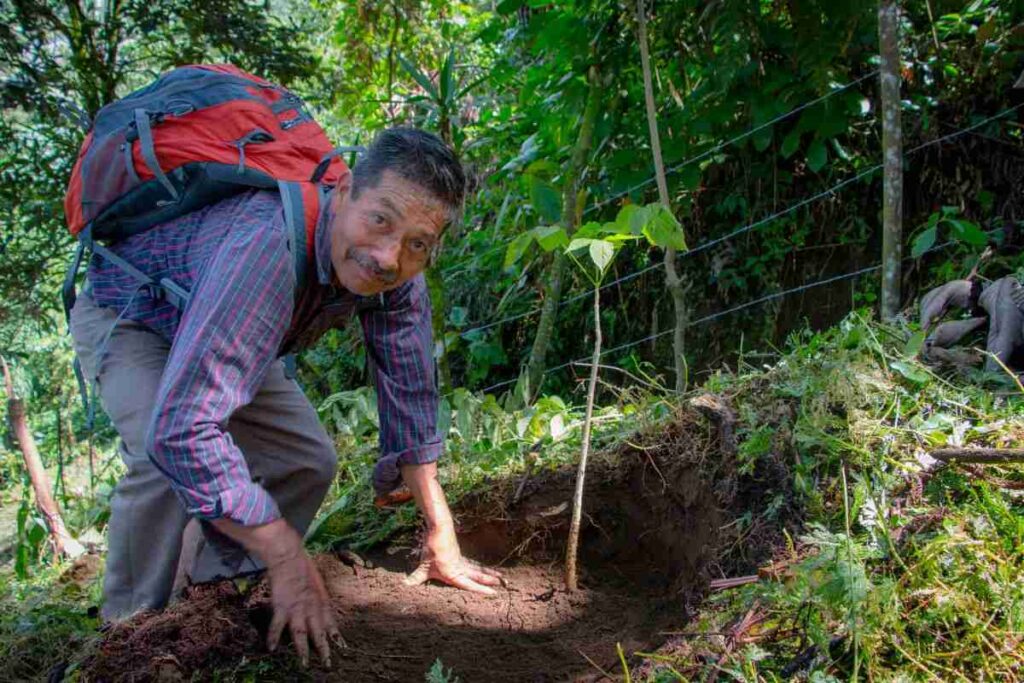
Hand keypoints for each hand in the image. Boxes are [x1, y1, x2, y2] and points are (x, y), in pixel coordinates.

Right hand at [266, 544, 341, 666]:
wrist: (289, 556)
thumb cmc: (302, 566)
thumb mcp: (316, 582)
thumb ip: (317, 596)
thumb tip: (317, 606)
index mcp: (321, 600)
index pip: (331, 621)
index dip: (336, 635)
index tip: (343, 647)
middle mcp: (312, 607)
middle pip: (319, 632)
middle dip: (324, 649)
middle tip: (328, 665)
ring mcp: (297, 608)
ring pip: (302, 633)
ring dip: (303, 650)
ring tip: (304, 664)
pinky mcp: (282, 606)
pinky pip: (278, 625)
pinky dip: (274, 637)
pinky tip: (271, 649)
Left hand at [404, 524, 502, 594]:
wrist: (440, 528)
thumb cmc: (433, 547)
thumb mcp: (423, 566)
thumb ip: (416, 578)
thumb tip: (404, 586)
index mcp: (454, 573)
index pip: (469, 584)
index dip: (481, 589)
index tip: (493, 593)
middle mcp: (460, 568)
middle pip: (477, 575)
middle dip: (489, 580)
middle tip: (502, 584)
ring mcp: (461, 560)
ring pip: (477, 569)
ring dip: (487, 573)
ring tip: (500, 576)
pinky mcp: (459, 555)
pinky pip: (471, 563)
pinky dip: (479, 567)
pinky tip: (482, 568)